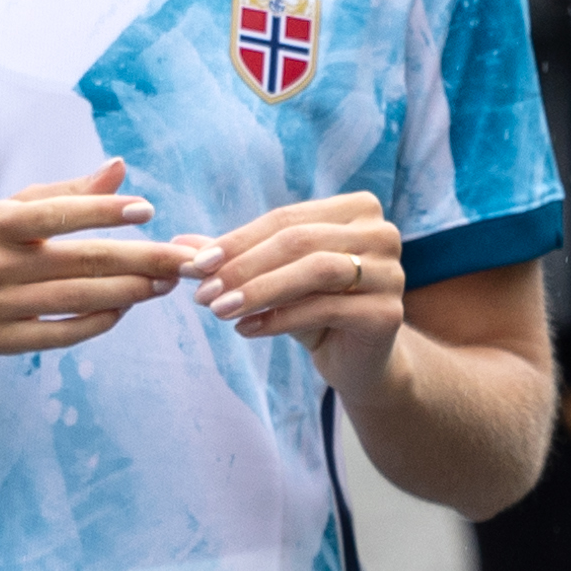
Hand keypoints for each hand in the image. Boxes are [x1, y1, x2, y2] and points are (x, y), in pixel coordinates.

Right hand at [0, 161, 183, 358]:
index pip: (57, 215)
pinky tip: (125, 309)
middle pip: (79, 262)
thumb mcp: (10, 210)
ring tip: (166, 283)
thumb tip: (119, 167)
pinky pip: (61, 334)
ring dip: (129, 292)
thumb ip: (67, 193)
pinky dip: (97, 321)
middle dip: (138, 260)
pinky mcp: (2, 342)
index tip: (148, 210)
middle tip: (182, 259)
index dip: (103, 212)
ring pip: (76, 299)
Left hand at [181, 191, 408, 389]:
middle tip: (201, 293)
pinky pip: (325, 309)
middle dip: (243, 268)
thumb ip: (236, 258)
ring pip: (314, 271)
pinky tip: (246, 330)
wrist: (359, 361)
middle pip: (299, 241)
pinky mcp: (388, 312)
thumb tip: (179, 244)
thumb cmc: (316, 310)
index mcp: (357, 209)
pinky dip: (279, 319)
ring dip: (259, 291)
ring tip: (220, 310)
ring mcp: (391, 271)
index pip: (286, 219)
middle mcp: (381, 233)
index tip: (194, 265)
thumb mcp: (275, 278)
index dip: (237, 241)